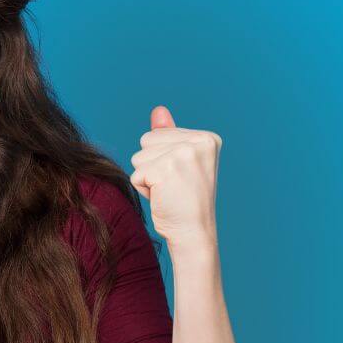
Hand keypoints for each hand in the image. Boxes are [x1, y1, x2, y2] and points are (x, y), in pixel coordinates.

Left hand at [129, 105, 220, 247]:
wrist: (194, 233)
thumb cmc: (186, 201)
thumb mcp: (180, 163)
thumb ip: (170, 135)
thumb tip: (158, 109)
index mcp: (207, 138)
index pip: (158, 135)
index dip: (162, 159)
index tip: (182, 177)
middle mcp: (198, 142)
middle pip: (146, 142)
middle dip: (152, 166)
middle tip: (174, 186)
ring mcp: (182, 154)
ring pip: (138, 158)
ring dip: (147, 178)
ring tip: (169, 192)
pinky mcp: (164, 170)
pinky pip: (135, 174)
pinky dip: (144, 190)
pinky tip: (163, 198)